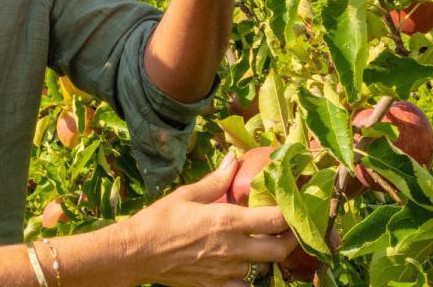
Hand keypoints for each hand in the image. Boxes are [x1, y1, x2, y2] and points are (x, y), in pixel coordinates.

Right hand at [119, 153, 298, 286]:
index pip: (275, 220)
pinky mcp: (216, 286)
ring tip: (261, 242)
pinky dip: (248, 277)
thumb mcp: (188, 194)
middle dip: (290, 239)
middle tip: (289, 228)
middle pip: (279, 250)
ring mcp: (225, 271)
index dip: (291, 214)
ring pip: (262, 267)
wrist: (136, 253)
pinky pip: (244, 286)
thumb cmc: (160, 220)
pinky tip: (242, 265)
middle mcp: (232, 248)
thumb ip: (217, 180)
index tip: (295, 205)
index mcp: (227, 221)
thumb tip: (235, 159)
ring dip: (265, 256)